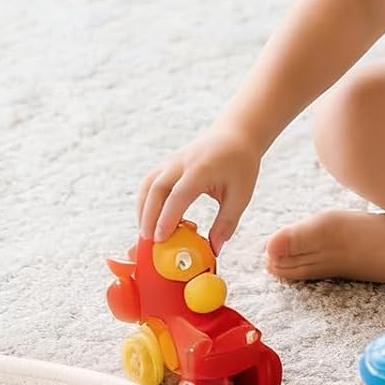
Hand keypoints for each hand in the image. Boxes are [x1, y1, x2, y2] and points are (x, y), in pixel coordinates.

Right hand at [136, 124, 261, 251]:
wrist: (235, 136)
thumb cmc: (240, 165)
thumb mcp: (241, 195)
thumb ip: (227, 222)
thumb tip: (215, 249)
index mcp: (201, 169)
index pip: (178, 195)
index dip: (167, 218)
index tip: (160, 239)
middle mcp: (182, 163)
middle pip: (156, 189)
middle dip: (149, 217)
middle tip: (148, 242)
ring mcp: (172, 161)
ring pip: (148, 185)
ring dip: (143, 210)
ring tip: (146, 234)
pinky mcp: (168, 164)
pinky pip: (150, 182)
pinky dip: (145, 201)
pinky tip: (150, 218)